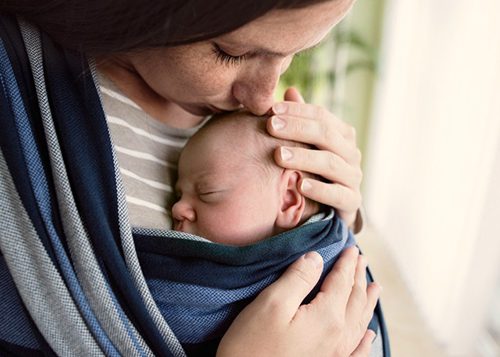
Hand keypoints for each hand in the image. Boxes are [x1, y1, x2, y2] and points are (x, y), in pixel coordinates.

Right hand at [217, 247, 380, 356]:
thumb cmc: (252, 346)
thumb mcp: (272, 303)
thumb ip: (298, 278)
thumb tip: (317, 259)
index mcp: (326, 317)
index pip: (342, 282)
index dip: (346, 263)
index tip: (351, 249)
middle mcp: (338, 337)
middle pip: (354, 300)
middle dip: (358, 277)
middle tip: (361, 260)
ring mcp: (335, 355)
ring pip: (360, 323)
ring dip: (367, 302)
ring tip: (374, 288)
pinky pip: (356, 351)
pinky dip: (365, 340)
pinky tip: (369, 335)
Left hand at [267, 88, 362, 227]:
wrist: (330, 210)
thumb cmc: (314, 171)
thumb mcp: (306, 145)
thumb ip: (300, 121)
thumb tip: (290, 91)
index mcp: (341, 135)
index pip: (321, 115)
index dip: (297, 111)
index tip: (271, 109)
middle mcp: (351, 153)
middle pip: (326, 135)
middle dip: (297, 128)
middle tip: (270, 126)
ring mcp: (353, 177)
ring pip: (331, 163)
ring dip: (303, 158)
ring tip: (278, 156)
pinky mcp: (352, 202)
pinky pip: (338, 195)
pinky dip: (320, 189)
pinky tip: (299, 185)